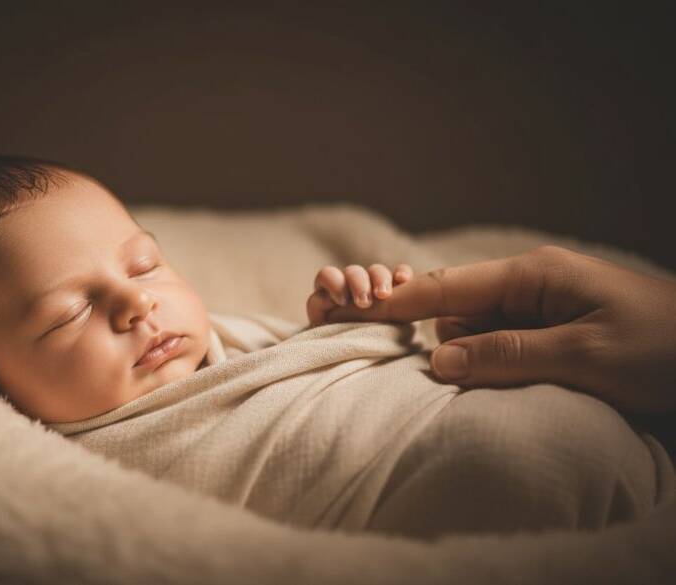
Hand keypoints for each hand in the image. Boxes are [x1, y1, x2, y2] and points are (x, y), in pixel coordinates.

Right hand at [323, 246, 675, 414]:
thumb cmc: (667, 348)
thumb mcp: (585, 356)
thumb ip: (506, 355)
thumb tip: (439, 360)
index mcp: (534, 275)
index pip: (447, 286)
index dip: (398, 301)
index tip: (352, 310)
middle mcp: (532, 283)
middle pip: (459, 310)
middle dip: (441, 340)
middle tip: (430, 375)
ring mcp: (545, 305)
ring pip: (480, 330)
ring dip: (475, 358)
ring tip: (501, 385)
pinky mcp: (556, 327)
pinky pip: (505, 342)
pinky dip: (496, 363)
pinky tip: (506, 383)